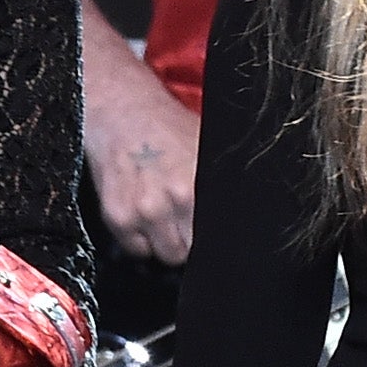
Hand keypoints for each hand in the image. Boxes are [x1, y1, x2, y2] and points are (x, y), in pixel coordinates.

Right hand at [81, 0, 201, 262]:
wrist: (122, 110)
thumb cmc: (169, 128)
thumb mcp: (207, 148)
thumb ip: (224, 184)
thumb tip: (248, 217)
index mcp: (204, 184)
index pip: (220, 237)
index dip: (218, 238)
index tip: (213, 232)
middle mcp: (177, 199)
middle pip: (193, 251)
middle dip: (190, 239)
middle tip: (184, 218)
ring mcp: (145, 210)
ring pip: (166, 255)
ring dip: (165, 241)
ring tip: (163, 213)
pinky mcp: (118, 216)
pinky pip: (136, 249)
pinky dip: (139, 238)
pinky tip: (141, 210)